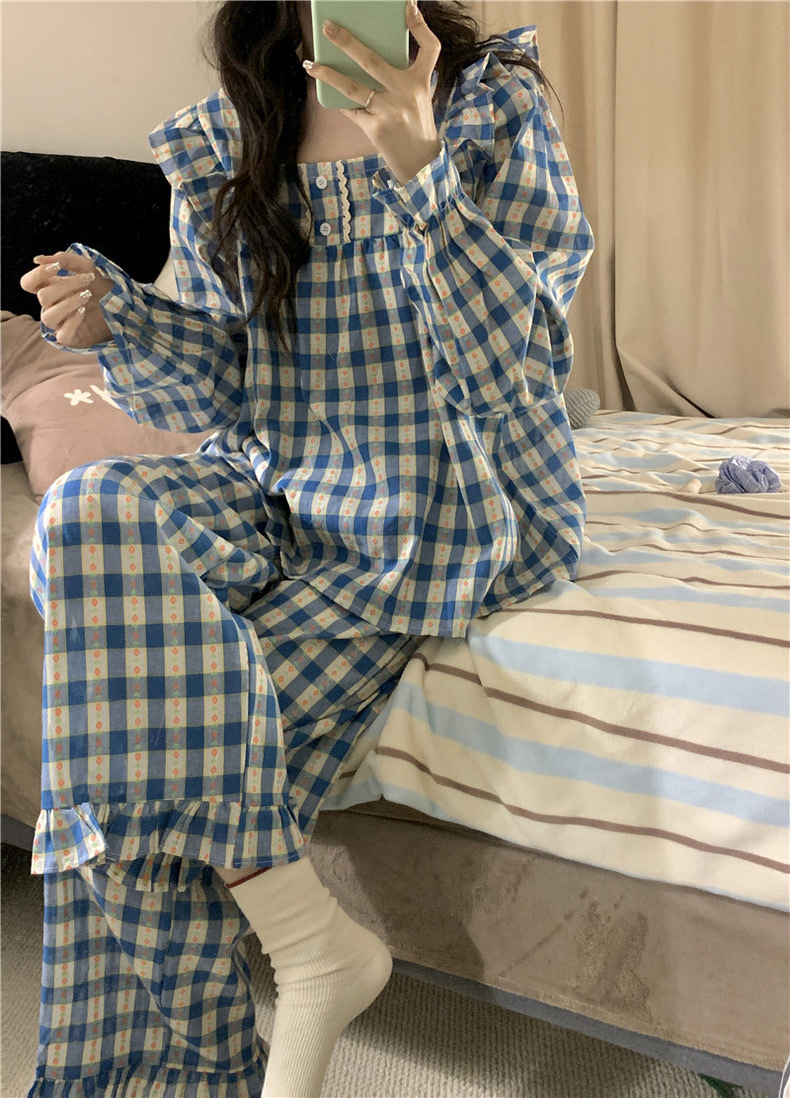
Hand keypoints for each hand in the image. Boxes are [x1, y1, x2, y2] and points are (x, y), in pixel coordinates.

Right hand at [19, 251, 113, 347]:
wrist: (124, 309)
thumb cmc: (102, 288)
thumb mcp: (89, 268)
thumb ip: (67, 260)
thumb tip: (40, 259)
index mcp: (51, 288)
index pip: (28, 283)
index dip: (37, 275)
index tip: (57, 267)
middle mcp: (52, 306)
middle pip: (42, 296)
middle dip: (65, 285)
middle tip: (88, 279)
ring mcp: (60, 324)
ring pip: (48, 317)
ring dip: (68, 303)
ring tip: (87, 295)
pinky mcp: (71, 338)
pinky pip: (62, 335)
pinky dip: (72, 321)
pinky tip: (84, 311)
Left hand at [304, 0, 441, 184]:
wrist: (419, 161)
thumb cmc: (415, 122)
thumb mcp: (418, 95)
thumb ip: (402, 74)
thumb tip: (368, 54)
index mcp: (420, 82)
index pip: (429, 48)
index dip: (420, 26)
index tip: (408, 6)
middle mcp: (405, 94)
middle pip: (372, 61)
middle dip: (347, 42)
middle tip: (327, 27)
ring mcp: (389, 112)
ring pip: (352, 88)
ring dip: (328, 74)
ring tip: (310, 64)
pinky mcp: (376, 128)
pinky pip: (351, 109)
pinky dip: (338, 99)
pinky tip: (324, 89)